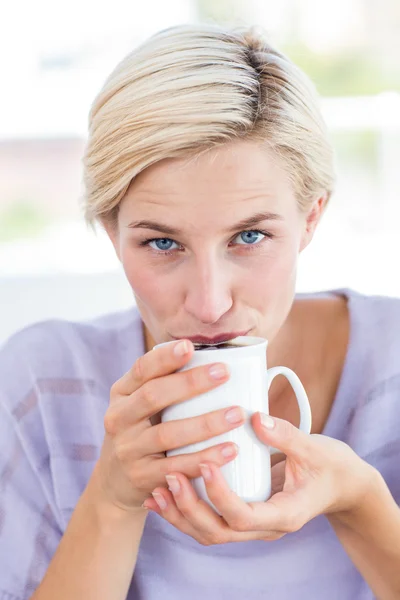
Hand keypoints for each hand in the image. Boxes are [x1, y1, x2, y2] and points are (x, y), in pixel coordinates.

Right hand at [93, 339, 244, 511]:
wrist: (115, 484)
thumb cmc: (141, 432)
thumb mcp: (138, 405)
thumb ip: (163, 384)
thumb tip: (212, 357)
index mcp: (121, 394)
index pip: (140, 369)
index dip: (164, 357)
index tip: (189, 346)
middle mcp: (119, 419)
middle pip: (153, 396)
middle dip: (190, 383)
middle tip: (224, 372)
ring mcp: (128, 449)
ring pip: (167, 434)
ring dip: (205, 424)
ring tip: (237, 414)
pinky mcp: (141, 477)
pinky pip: (176, 468)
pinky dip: (203, 459)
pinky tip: (229, 451)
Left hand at [143, 414, 375, 543]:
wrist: (339, 484)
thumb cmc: (330, 466)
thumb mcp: (316, 449)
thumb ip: (287, 435)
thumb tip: (256, 417)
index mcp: (284, 515)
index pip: (243, 516)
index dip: (220, 494)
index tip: (204, 462)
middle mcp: (265, 528)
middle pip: (218, 531)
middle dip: (189, 507)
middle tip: (169, 476)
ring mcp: (253, 526)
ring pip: (208, 533)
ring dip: (180, 515)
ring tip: (157, 490)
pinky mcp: (243, 515)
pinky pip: (209, 521)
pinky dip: (185, 512)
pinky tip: (164, 494)